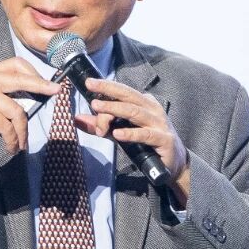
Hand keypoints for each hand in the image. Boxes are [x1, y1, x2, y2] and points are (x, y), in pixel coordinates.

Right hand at [0, 58, 59, 173]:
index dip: (34, 73)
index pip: (15, 64)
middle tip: (56, 92)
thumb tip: (37, 97)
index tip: (49, 83)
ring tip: (21, 144)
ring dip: (23, 131)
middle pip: (20, 78)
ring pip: (17, 110)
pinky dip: (12, 139)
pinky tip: (11, 148)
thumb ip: (7, 96)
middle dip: (41, 86)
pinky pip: (6, 126)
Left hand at [74, 78, 191, 204]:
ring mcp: (159, 123)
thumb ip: (100, 125)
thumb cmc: (146, 145)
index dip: (106, 89)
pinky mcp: (163, 139)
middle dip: (108, 89)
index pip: (123, 93)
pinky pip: (144, 134)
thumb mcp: (120, 132)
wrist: (173, 163)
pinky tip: (117, 133)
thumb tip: (76, 119)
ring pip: (134, 112)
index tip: (89, 85)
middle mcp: (152, 109)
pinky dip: (130, 133)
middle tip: (91, 85)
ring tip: (98, 108)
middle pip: (128, 95)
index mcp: (144, 103)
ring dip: (115, 109)